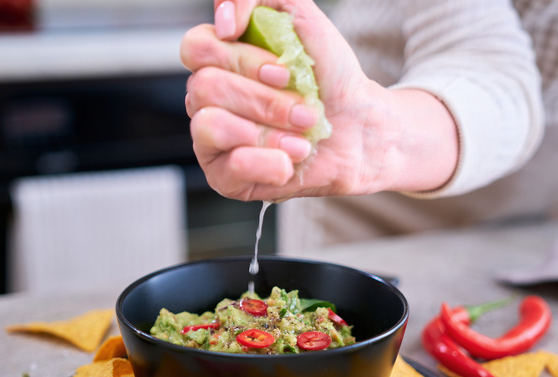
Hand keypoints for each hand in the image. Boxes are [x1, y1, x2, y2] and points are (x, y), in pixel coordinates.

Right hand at [182, 0, 458, 200]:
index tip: (285, 72)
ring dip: (269, 131)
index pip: (196, 48)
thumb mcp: (303, 19)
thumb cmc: (330, 78)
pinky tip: (290, 161)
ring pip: (211, 126)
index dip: (242, 60)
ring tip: (302, 139)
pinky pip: (228, 166)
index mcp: (220, 59)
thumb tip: (225, 19)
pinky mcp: (225, 176)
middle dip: (266, 101)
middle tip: (306, 111)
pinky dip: (268, 162)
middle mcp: (209, 98)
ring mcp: (212, 139)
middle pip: (205, 89)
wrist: (360, 130)